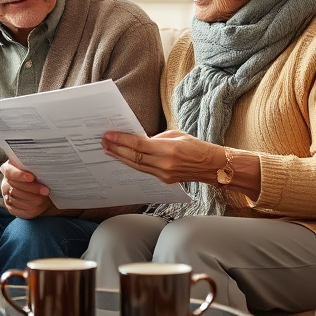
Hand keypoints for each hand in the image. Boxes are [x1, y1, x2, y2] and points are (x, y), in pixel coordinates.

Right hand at [0, 160, 53, 218]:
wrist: (39, 191)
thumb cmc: (37, 176)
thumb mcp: (35, 169)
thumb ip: (34, 167)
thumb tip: (43, 168)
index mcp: (8, 169)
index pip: (9, 172)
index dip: (20, 175)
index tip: (32, 177)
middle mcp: (5, 183)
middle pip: (15, 187)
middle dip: (32, 189)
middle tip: (45, 190)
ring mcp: (7, 196)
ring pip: (18, 200)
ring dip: (33, 200)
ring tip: (45, 198)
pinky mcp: (11, 207)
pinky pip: (19, 210)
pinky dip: (31, 209)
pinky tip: (40, 206)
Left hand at [101, 129, 223, 184]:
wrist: (211, 166)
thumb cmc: (195, 147)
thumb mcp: (175, 135)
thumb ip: (155, 138)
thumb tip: (138, 139)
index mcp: (167, 149)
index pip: (138, 144)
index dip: (121, 140)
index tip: (109, 135)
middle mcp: (164, 163)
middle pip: (134, 157)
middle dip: (116, 149)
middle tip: (103, 142)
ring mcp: (163, 174)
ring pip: (136, 166)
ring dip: (121, 157)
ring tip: (108, 150)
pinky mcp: (164, 180)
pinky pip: (144, 171)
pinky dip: (132, 164)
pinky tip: (123, 158)